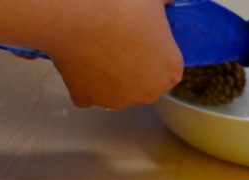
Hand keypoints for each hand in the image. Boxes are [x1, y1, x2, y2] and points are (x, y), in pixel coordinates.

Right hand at [45, 0, 182, 108]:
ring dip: (107, 76)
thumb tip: (167, 2)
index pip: (167, 68)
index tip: (141, 39)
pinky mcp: (87, 100)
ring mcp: (118, 100)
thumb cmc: (124, 6)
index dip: (154, 53)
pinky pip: (86, 93)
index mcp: (170, 71)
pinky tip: (78, 60)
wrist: (80, 14)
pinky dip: (81, 80)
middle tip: (118, 42)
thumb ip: (166, 3)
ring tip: (95, 47)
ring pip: (115, 91)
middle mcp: (148, 93)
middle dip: (133, 68)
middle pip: (143, 84)